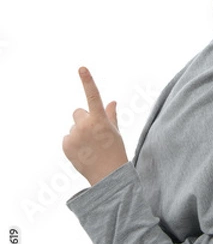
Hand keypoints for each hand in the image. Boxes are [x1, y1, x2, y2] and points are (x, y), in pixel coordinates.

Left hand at [62, 67, 127, 186]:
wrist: (107, 175)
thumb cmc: (115, 151)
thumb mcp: (115, 131)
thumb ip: (111, 114)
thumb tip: (111, 101)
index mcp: (100, 119)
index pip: (94, 96)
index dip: (87, 81)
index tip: (81, 68)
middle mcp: (85, 125)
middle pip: (78, 113)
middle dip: (84, 119)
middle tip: (94, 134)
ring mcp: (74, 135)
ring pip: (74, 126)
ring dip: (80, 133)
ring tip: (90, 147)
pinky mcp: (66, 145)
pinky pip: (68, 138)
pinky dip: (74, 143)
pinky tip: (83, 152)